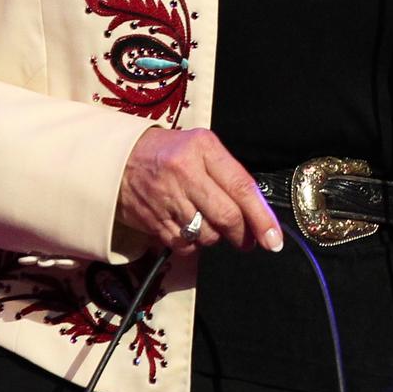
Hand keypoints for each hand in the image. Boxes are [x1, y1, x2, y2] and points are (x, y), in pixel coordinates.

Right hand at [115, 127, 283, 253]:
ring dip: (215, 237)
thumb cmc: (168, 152)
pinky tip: (189, 229)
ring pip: (207, 234)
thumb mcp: (200, 146)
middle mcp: (185, 173)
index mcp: (202, 148)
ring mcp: (167, 199)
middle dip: (243, 235)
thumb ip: (228, 173)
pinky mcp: (153, 221)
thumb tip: (257, 211)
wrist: (118, 159)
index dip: (261, 217)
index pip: (241, 187)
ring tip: (209, 223)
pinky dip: (193, 244)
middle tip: (248, 240)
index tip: (274, 238)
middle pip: (226, 216)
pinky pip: (185, 245)